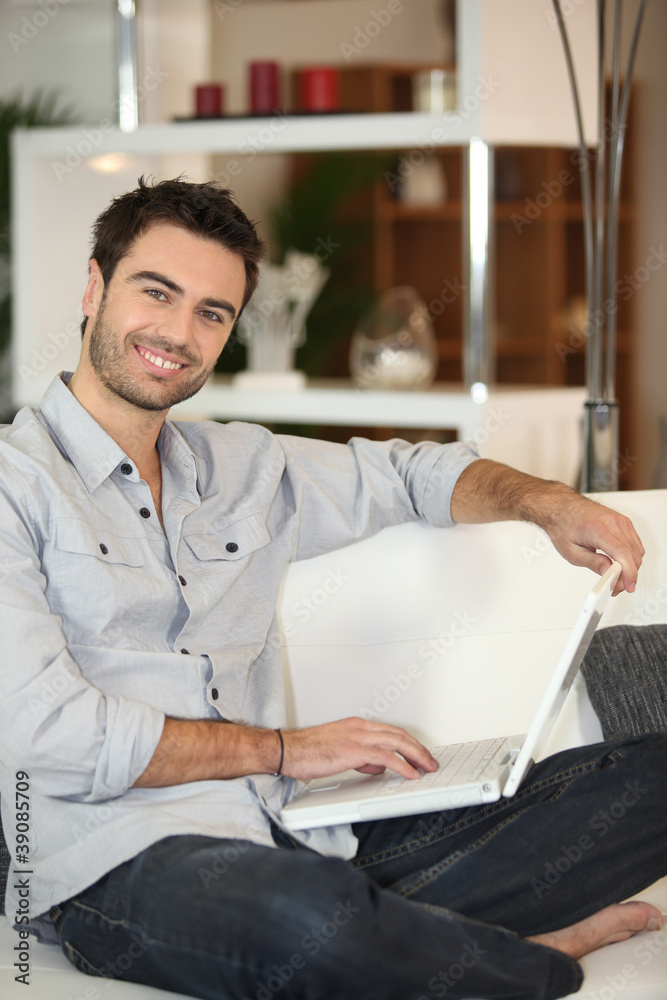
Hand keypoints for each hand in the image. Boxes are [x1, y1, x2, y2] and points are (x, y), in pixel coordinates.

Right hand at [280, 717, 438, 781]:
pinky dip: (402, 766)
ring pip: (397, 742)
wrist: (287, 750)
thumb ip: (360, 757)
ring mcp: (357, 737)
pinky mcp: (353, 750)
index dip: (409, 743)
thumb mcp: (339, 751)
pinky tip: (410, 774)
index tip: (419, 754)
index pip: (390, 731)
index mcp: (356, 725)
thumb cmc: (307, 751)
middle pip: (399, 734)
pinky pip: (385, 757)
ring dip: (416, 755)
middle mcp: (359, 727)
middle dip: (418, 749)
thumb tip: (377, 766)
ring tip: (426, 767)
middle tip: (430, 761)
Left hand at [539, 488, 643, 595]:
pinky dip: (631, 556)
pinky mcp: (624, 522)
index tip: (628, 586)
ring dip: (630, 567)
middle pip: (633, 555)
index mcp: (598, 529)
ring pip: (637, 551)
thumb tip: (609, 572)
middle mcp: (612, 522)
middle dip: (627, 575)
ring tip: (614, 575)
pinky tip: (619, 563)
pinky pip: (635, 544)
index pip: (622, 554)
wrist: (561, 507)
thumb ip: (592, 563)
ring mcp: (620, 520)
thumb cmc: (563, 526)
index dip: (629, 573)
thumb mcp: (571, 551)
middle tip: (614, 586)